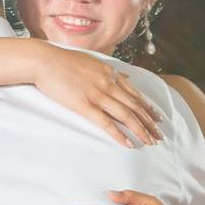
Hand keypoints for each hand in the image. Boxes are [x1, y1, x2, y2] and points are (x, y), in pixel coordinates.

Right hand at [33, 43, 161, 147]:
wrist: (45, 60)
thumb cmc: (63, 60)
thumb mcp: (91, 61)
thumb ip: (108, 69)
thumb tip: (122, 74)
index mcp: (110, 73)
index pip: (134, 93)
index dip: (148, 107)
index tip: (157, 118)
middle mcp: (108, 84)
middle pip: (135, 106)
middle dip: (149, 122)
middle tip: (159, 135)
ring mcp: (98, 95)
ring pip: (126, 116)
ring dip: (141, 130)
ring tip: (150, 142)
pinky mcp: (85, 106)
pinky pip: (107, 123)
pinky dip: (120, 135)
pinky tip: (129, 144)